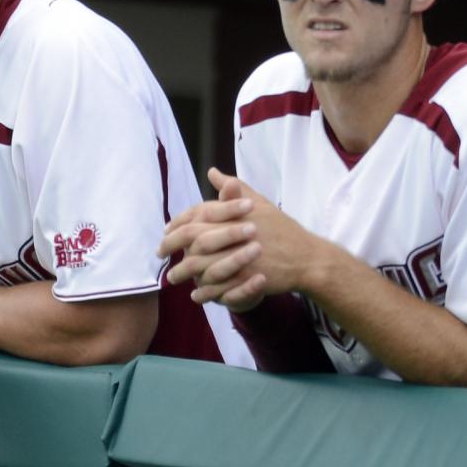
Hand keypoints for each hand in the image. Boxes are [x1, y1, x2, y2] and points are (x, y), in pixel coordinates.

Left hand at [161, 166, 328, 311]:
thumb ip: (234, 190)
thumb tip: (213, 172)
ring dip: (183, 272)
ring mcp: (237, 257)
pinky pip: (215, 288)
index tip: (166, 230)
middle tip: (160, 253)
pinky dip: (203, 292)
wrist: (306, 257)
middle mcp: (232, 233)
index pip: (196, 215)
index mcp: (233, 214)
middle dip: (170, 246)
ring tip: (173, 278)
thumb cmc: (282, 229)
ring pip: (200, 265)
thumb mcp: (259, 204)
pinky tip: (194, 294)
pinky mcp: (243, 279)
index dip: (177, 223)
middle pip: (191, 239)